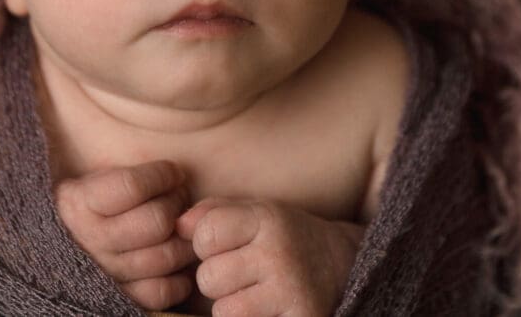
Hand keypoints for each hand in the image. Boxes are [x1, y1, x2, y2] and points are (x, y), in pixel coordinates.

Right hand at [54, 160, 196, 310]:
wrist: (56, 245)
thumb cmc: (88, 203)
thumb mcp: (93, 179)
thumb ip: (127, 177)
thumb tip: (175, 173)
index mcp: (80, 203)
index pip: (133, 186)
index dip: (162, 175)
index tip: (173, 172)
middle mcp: (92, 241)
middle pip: (155, 222)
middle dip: (177, 203)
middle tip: (180, 196)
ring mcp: (107, 274)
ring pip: (165, 257)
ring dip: (185, 238)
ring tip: (184, 226)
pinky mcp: (120, 298)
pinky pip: (162, 293)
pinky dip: (180, 280)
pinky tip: (180, 262)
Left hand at [176, 198, 363, 316]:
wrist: (344, 264)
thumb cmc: (285, 238)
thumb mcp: (255, 213)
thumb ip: (212, 213)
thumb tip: (177, 226)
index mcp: (267, 219)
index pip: (206, 233)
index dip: (205, 244)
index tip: (222, 246)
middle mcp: (280, 253)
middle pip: (209, 277)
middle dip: (217, 280)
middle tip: (241, 274)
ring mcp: (291, 292)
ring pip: (224, 311)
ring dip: (231, 307)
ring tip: (254, 294)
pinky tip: (267, 310)